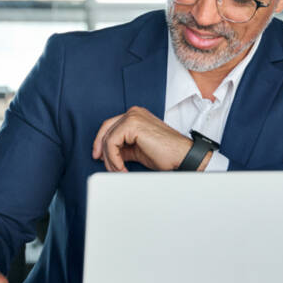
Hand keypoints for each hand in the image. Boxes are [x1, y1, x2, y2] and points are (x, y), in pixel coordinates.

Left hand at [91, 106, 206, 171]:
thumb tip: (106, 155)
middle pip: (106, 129)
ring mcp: (133, 116)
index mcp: (136, 116)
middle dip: (101, 148)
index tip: (100, 157)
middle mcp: (134, 113)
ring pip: (108, 138)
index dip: (102, 142)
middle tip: (103, 164)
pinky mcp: (132, 124)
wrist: (182, 156)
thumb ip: (123, 148)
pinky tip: (121, 167)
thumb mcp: (137, 150)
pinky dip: (113, 158)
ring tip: (117, 170)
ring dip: (109, 158)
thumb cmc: (166, 154)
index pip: (110, 126)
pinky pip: (112, 143)